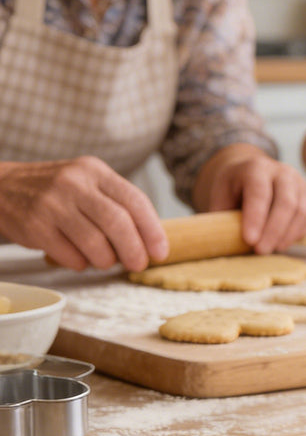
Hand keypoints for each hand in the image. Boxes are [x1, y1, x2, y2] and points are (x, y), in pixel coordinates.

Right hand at [0, 156, 166, 270]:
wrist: (3, 187)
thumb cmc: (57, 191)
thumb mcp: (87, 183)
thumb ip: (117, 204)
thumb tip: (150, 241)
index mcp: (95, 171)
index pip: (135, 201)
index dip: (153, 230)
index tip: (161, 252)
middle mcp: (74, 183)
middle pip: (118, 223)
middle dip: (134, 250)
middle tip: (139, 264)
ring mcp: (52, 204)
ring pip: (95, 243)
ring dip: (107, 260)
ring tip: (106, 261)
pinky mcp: (35, 226)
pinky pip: (70, 255)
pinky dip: (81, 263)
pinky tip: (80, 259)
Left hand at [201, 148, 305, 252]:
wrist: (253, 174)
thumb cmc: (234, 190)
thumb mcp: (221, 197)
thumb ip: (222, 216)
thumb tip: (218, 241)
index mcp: (255, 167)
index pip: (259, 191)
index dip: (255, 216)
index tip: (249, 240)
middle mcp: (282, 171)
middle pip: (286, 201)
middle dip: (274, 230)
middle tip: (261, 251)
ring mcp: (300, 182)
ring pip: (302, 209)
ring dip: (288, 234)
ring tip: (273, 249)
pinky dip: (301, 231)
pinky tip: (285, 242)